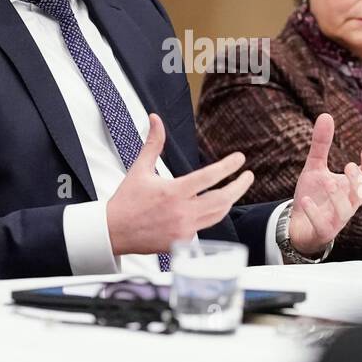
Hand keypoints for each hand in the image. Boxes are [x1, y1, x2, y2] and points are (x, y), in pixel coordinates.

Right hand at [106, 113, 254, 255]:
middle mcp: (182, 212)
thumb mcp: (140, 169)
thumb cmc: (127, 200)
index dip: (229, 166)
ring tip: (235, 189)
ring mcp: (184, 229)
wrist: (113, 231)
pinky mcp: (182, 241)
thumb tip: (155, 119)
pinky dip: (211, 215)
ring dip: (229, 201)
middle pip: (223, 199)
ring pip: (218, 215)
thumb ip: (153, 143)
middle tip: (248, 176)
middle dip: (239, 186)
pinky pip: (205, 227)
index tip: (240, 158)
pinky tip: (214, 207)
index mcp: (173, 192)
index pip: (210, 177)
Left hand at [288, 113, 361, 255]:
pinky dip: (315, 213)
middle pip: (361, 194)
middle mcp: (348, 203)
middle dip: (357, 181)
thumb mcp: (315, 167)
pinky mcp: (323, 231)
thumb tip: (326, 115)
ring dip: (338, 197)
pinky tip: (305, 200)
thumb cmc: (313, 194)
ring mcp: (337, 219)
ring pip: (346, 211)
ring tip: (328, 182)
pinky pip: (323, 225)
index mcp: (350, 188)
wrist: (298, 225)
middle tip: (348, 166)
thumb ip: (321, 145)